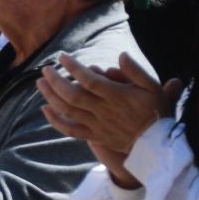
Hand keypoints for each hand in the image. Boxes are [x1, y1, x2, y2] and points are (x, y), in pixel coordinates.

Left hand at [37, 53, 178, 160]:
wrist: (158, 143)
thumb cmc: (155, 111)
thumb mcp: (153, 88)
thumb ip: (136, 71)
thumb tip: (121, 55)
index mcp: (117, 96)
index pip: (89, 79)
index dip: (73, 67)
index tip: (62, 56)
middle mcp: (103, 110)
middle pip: (72, 94)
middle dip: (55, 80)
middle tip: (46, 69)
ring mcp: (96, 124)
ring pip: (68, 110)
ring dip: (51, 96)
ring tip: (40, 83)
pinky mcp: (94, 136)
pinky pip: (70, 130)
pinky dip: (55, 121)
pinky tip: (45, 109)